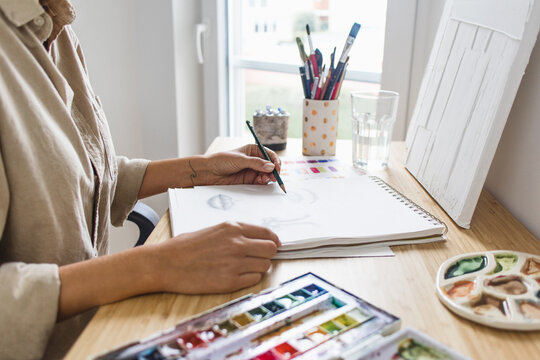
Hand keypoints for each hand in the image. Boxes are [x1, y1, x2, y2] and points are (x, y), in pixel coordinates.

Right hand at [150, 221, 280, 293]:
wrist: (165, 264)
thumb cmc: (184, 247)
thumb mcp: (213, 230)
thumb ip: (235, 233)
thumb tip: (255, 240)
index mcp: (233, 228)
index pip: (267, 233)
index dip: (273, 240)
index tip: (273, 245)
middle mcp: (237, 244)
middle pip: (271, 249)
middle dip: (268, 254)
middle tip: (260, 258)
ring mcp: (235, 263)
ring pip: (265, 266)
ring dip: (259, 267)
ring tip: (244, 268)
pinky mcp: (230, 281)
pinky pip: (254, 280)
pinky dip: (250, 279)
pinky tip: (237, 276)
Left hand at [201, 144, 281, 185]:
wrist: (209, 172)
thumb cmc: (222, 161)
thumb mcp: (240, 159)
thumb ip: (256, 163)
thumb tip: (271, 166)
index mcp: (253, 150)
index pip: (269, 154)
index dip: (275, 160)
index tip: (277, 167)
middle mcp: (254, 160)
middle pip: (270, 165)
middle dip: (274, 170)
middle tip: (275, 176)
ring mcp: (252, 170)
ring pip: (266, 174)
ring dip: (269, 177)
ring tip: (266, 179)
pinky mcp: (249, 180)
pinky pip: (260, 181)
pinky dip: (264, 182)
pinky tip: (262, 182)